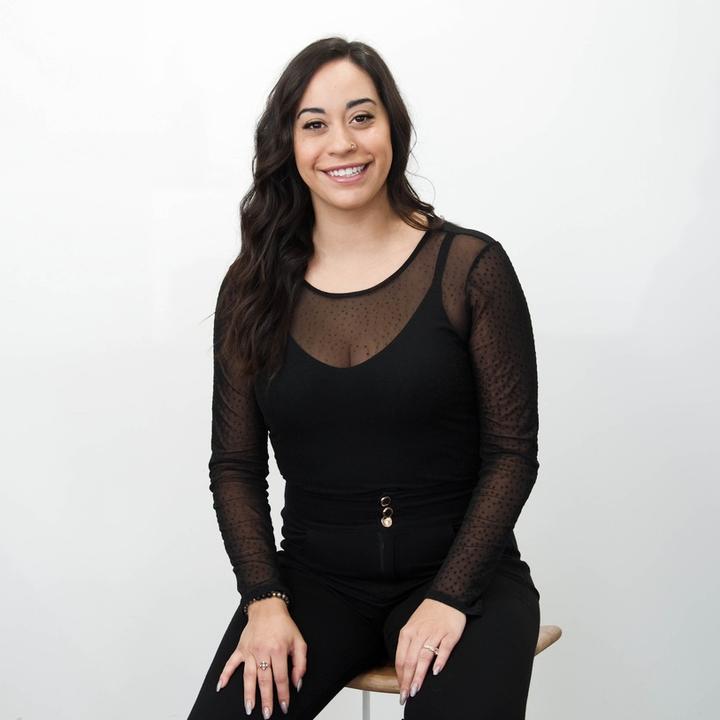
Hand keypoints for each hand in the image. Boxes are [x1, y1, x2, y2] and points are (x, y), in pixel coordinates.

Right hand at [216, 597, 306, 716]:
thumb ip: (300, 663)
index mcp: (278, 650)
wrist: (267, 607)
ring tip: (249, 708)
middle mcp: (262, 651)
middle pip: (264, 680)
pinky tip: (221, 686)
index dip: (283, 693)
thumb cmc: (283, 625)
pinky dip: (225, 674)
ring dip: (248, 693)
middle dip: (266, 699)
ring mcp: (250, 650)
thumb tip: (297, 682)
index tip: (285, 705)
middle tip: (266, 714)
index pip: (281, 677)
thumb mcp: (299, 641)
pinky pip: (231, 663)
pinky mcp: (241, 648)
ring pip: (248, 676)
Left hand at [395, 598, 465, 704]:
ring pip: (424, 657)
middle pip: (411, 660)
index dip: (400, 676)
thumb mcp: (413, 626)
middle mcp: (419, 633)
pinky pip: (443, 649)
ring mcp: (435, 633)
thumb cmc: (429, 614)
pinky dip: (439, 660)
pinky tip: (436, 672)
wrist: (446, 596)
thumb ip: (408, 645)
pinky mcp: (450, 634)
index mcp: (408, 632)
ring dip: (419, 675)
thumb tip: (404, 669)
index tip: (401, 690)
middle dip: (408, 680)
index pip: (401, 658)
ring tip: (416, 689)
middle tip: (407, 696)